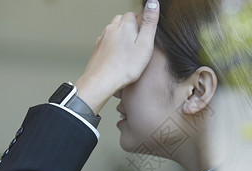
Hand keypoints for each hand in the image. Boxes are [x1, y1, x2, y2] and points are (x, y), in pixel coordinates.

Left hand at [75, 0, 159, 114]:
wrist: (101, 81)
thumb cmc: (126, 66)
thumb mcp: (145, 44)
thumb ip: (150, 22)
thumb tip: (154, 2)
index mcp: (125, 24)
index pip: (136, 15)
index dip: (143, 26)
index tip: (147, 39)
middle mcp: (112, 27)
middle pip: (124, 20)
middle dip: (132, 28)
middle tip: (139, 45)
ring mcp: (103, 37)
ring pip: (115, 29)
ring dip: (122, 35)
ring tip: (129, 51)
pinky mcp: (97, 47)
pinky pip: (107, 40)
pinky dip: (113, 45)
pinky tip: (118, 56)